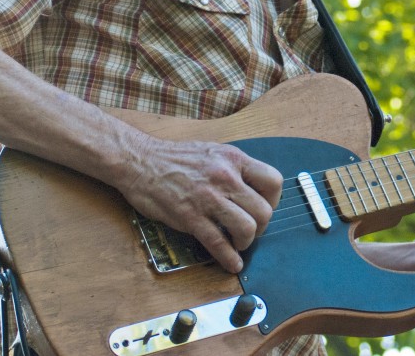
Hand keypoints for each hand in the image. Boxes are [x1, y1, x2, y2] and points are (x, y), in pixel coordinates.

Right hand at [120, 134, 283, 273]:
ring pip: (247, 228)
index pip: (273, 181)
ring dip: (246, 242)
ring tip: (238, 243)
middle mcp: (225, 177)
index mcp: (233, 159)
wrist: (140, 161)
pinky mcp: (190, 217)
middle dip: (261, 226)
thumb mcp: (212, 152)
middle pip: (264, 210)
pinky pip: (218, 243)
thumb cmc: (175, 158)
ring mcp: (208, 198)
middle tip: (251, 230)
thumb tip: (253, 190)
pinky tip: (231, 263)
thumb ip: (234, 169)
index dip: (273, 200)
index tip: (264, 207)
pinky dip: (229, 258)